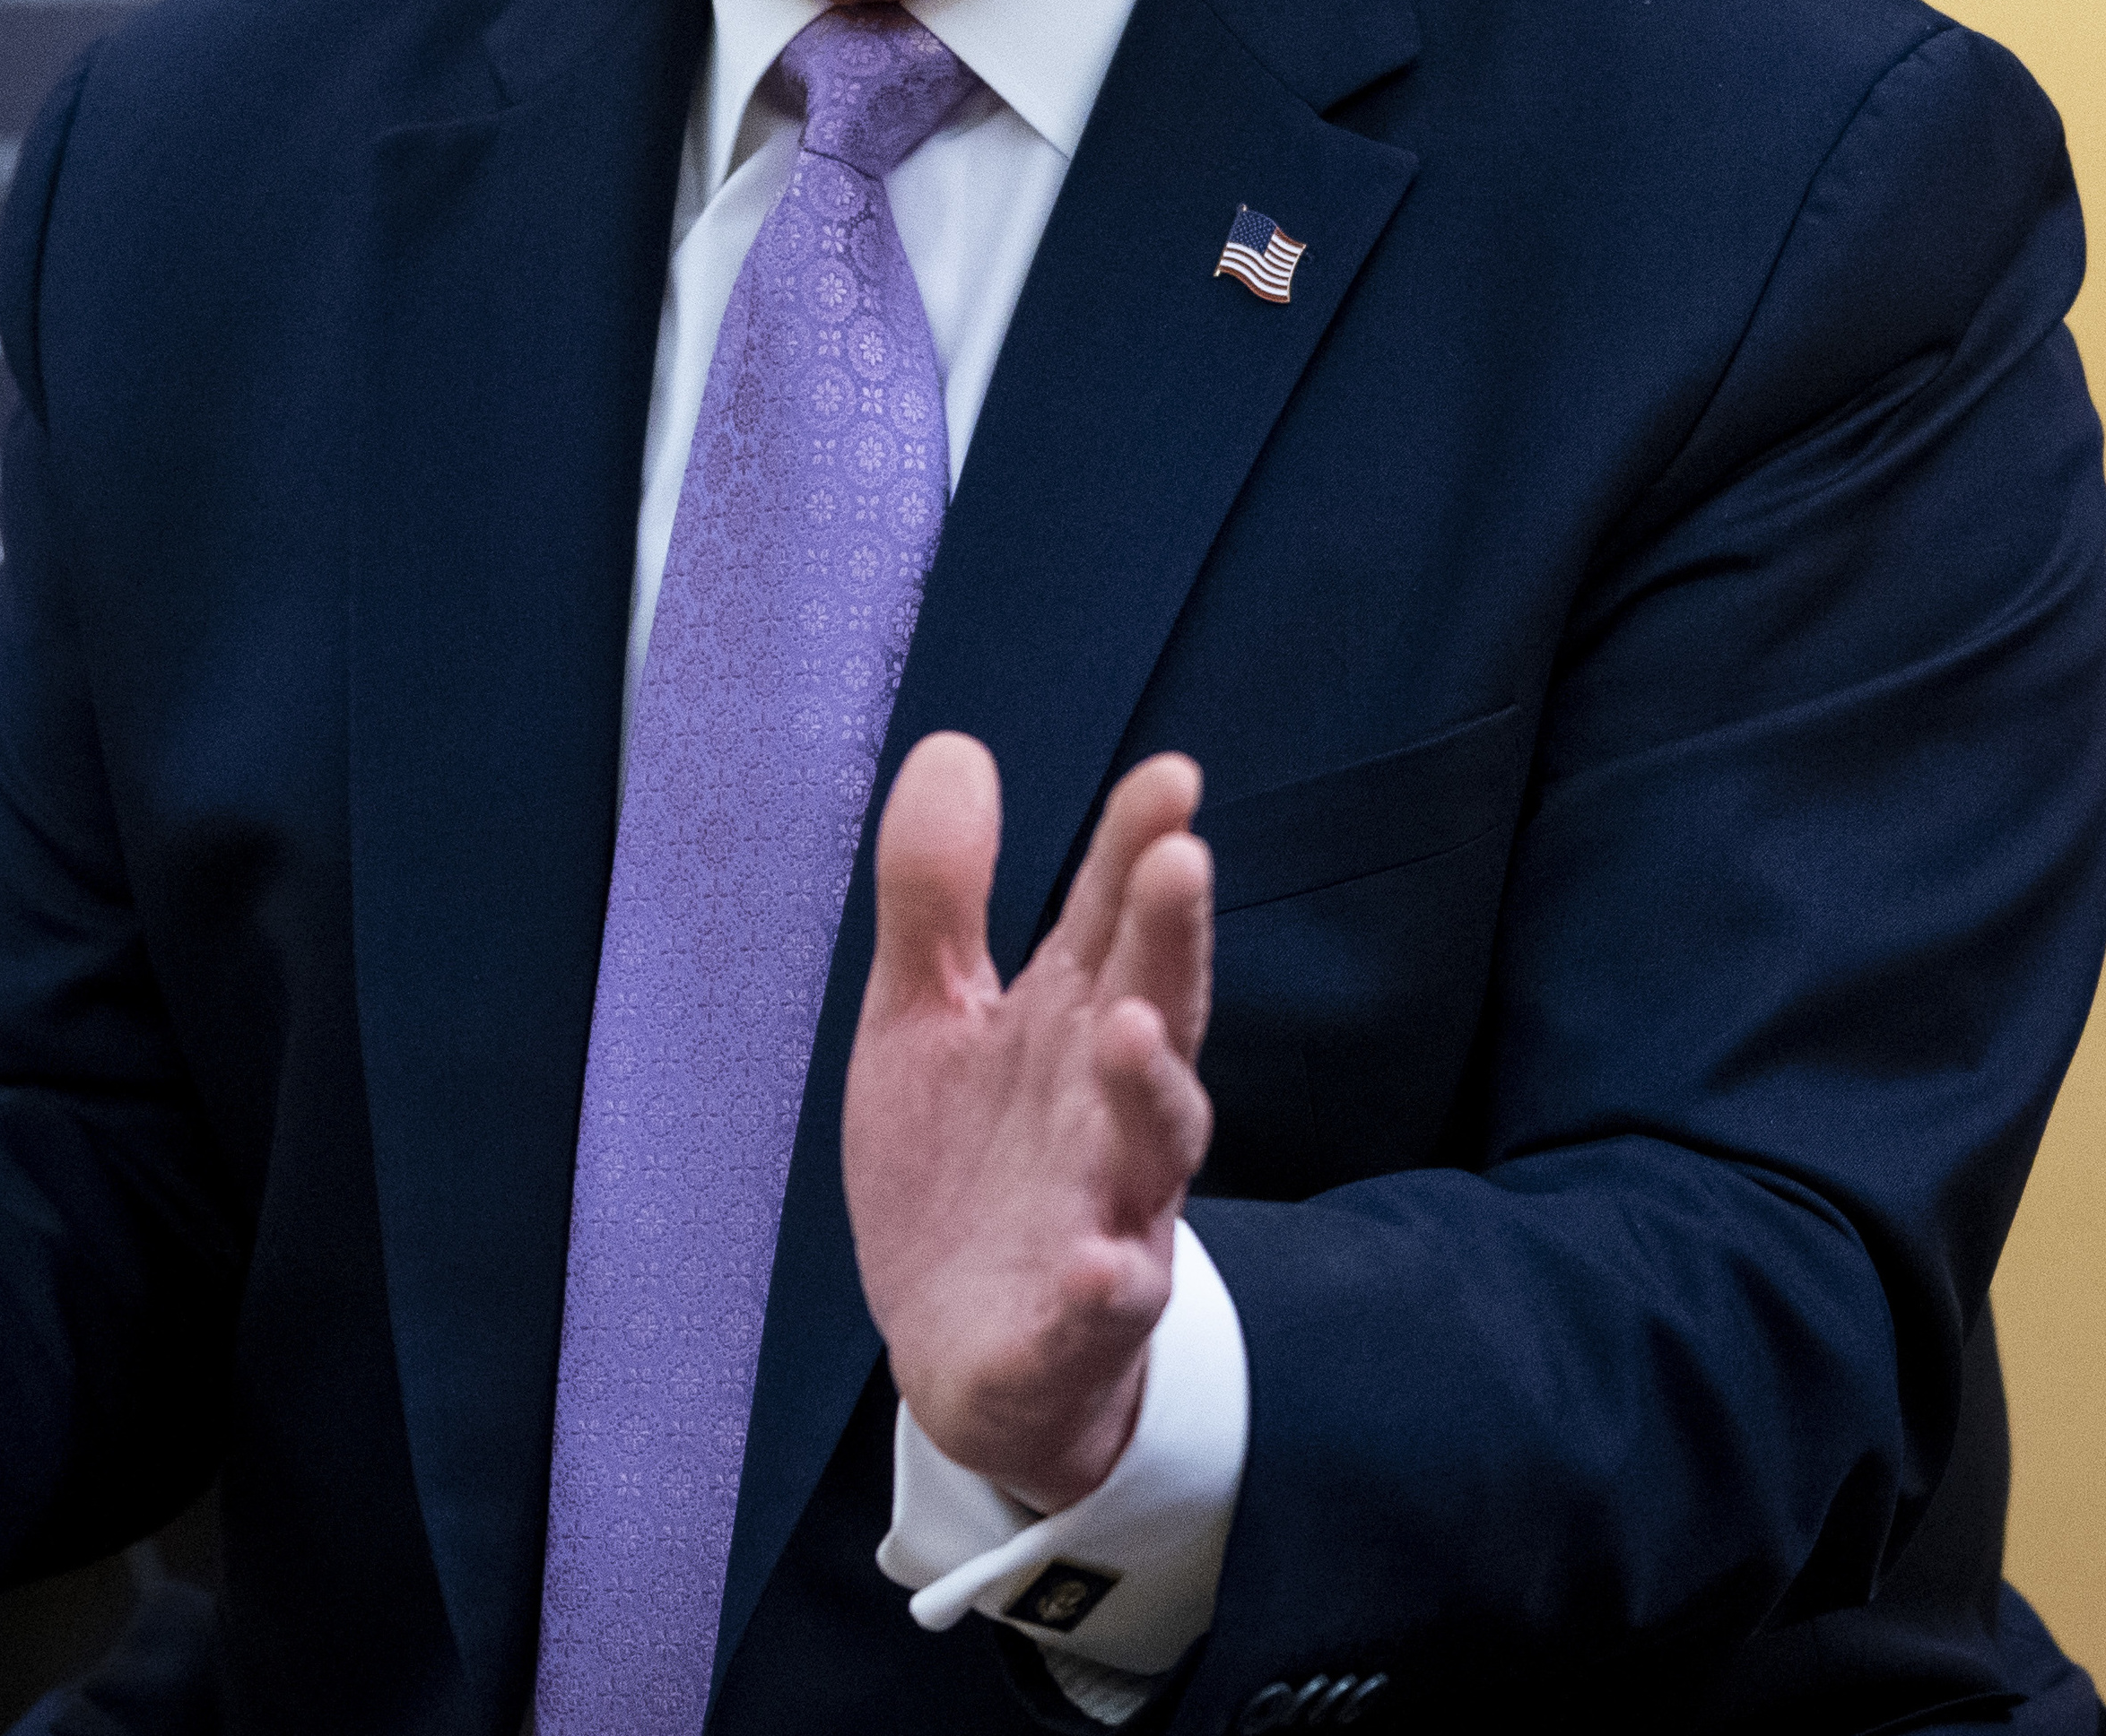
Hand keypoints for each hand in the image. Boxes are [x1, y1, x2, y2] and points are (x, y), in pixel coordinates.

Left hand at [844, 733, 1214, 1512]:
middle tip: (1180, 859)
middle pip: (1156, 1011)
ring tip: (1134, 1029)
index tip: (1170, 776)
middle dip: (1171, 941)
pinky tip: (1101, 1261)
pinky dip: (1106, 1284)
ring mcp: (1106, 1215)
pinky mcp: (1073, 1323)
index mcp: (1069, 1027)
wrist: (969, 1357)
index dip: (1139, 849)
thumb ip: (939, 894)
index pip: (1113, 921)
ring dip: (1151, 1092)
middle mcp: (1105, 1111)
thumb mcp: (925, 1016)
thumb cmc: (969, 1169)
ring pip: (1154, 1151)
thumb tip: (955, 747)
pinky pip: (1104, 1304)